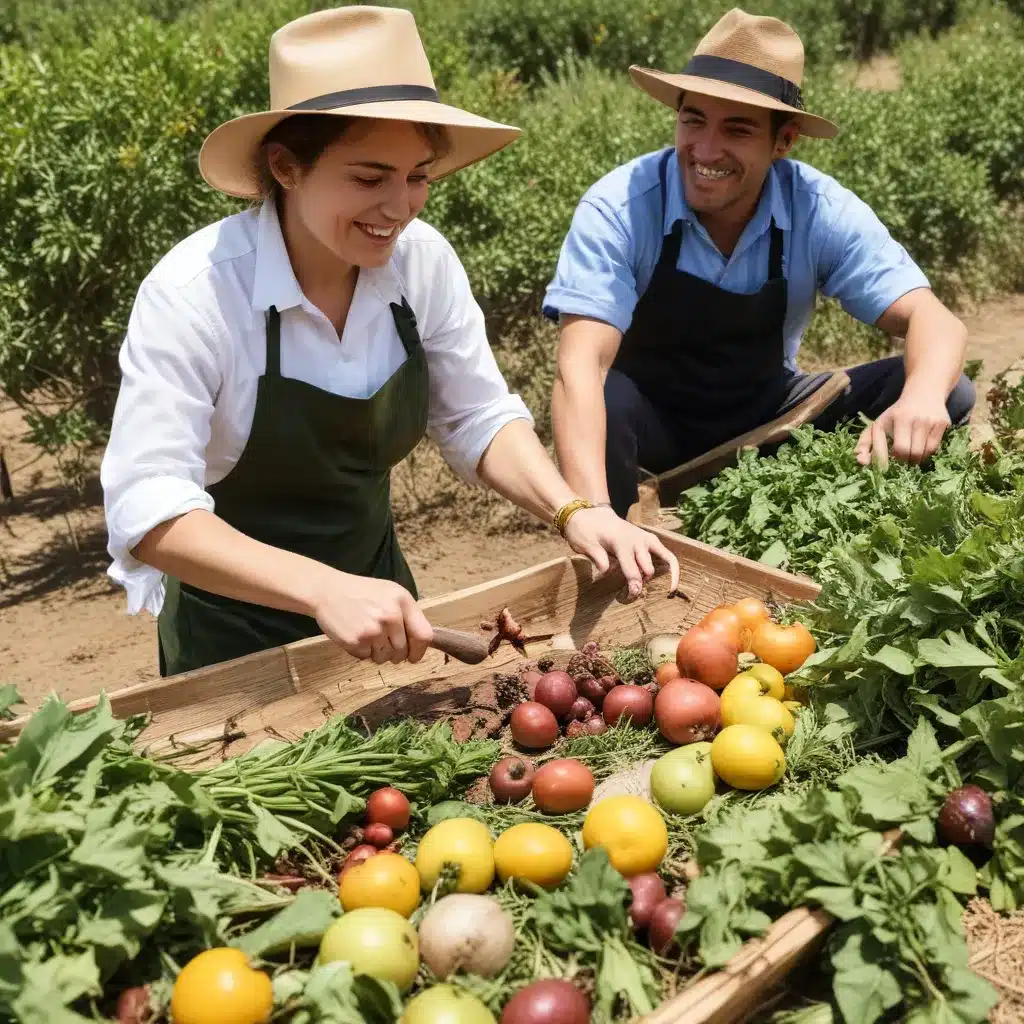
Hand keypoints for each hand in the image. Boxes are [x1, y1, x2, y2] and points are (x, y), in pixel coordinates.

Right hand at [310, 571, 433, 664]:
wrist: (327, 591)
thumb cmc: (361, 593)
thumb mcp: (391, 593)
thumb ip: (408, 614)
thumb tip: (421, 642)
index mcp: (402, 601)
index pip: (424, 636)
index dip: (419, 651)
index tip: (413, 656)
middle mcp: (390, 616)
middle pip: (403, 651)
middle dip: (395, 653)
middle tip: (382, 642)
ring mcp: (373, 630)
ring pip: (385, 658)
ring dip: (378, 653)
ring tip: (367, 635)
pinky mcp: (356, 642)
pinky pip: (367, 658)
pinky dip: (362, 652)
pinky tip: (355, 635)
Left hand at [562, 507, 679, 598]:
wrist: (593, 515)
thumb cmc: (587, 531)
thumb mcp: (585, 543)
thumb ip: (597, 556)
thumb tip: (606, 570)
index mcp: (622, 542)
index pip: (631, 567)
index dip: (634, 583)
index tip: (633, 595)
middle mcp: (638, 540)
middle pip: (647, 568)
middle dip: (643, 584)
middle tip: (633, 596)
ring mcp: (646, 539)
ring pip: (664, 560)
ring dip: (661, 576)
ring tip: (659, 592)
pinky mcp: (651, 540)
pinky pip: (667, 554)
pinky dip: (672, 567)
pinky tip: (672, 582)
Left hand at [856, 393, 950, 467]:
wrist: (925, 393)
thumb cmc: (897, 414)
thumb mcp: (879, 424)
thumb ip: (865, 443)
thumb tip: (860, 461)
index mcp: (891, 418)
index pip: (886, 448)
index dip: (884, 462)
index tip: (883, 468)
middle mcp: (909, 417)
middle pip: (905, 452)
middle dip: (901, 461)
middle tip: (900, 461)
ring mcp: (927, 420)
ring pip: (921, 453)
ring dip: (914, 459)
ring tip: (910, 455)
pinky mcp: (942, 423)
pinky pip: (933, 448)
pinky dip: (926, 454)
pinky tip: (921, 449)